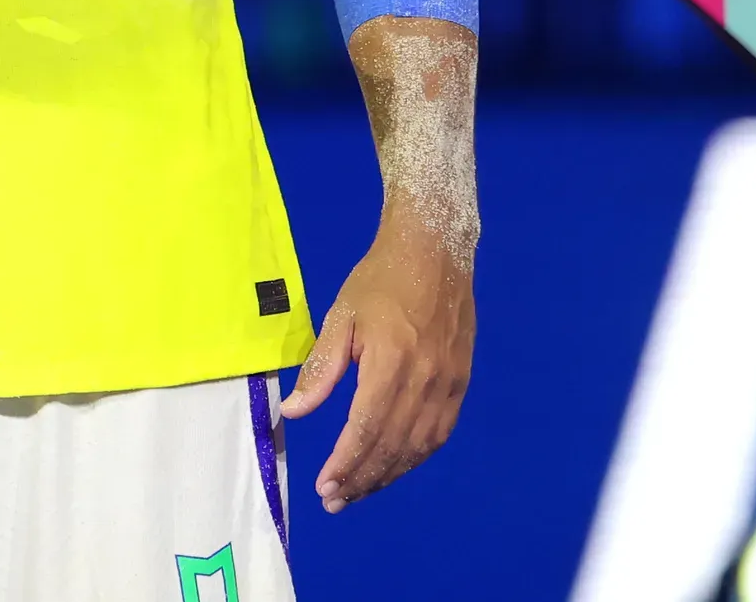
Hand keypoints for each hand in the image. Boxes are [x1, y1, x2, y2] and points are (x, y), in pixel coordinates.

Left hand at [280, 199, 473, 510]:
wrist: (435, 255)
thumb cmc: (379, 281)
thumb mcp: (341, 317)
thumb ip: (321, 368)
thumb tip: (293, 409)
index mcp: (391, 363)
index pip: (366, 428)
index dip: (345, 462)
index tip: (324, 486)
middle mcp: (425, 381)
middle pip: (392, 445)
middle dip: (362, 477)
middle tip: (335, 500)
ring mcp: (449, 385)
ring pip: (418, 446)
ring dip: (388, 474)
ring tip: (359, 491)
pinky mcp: (461, 385)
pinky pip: (439, 434)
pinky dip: (415, 457)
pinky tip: (395, 467)